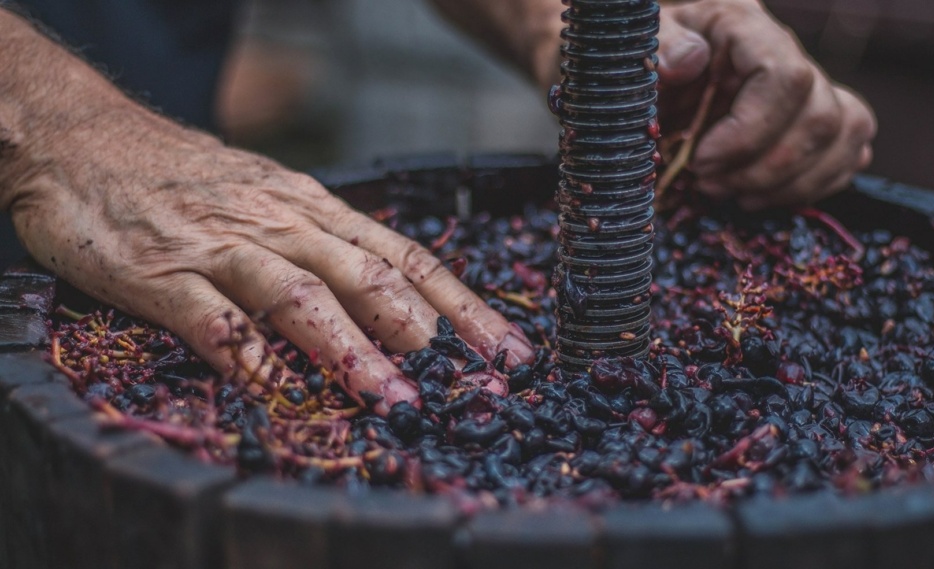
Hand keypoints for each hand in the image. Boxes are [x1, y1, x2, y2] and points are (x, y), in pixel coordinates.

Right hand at [7, 109, 530, 413]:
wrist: (83, 138)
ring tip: (389, 394)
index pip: (405, 257)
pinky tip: (270, 387)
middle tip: (464, 381)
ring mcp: (221, 247)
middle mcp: (281, 224)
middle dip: (421, 330)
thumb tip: (396, 300)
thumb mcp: (272, 198)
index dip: (461, 304)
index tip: (505, 350)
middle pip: (367, 275)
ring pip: (299, 295)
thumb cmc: (187, 177)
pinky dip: (243, 352)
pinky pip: (209, 317)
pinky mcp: (160, 273)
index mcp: (314, 210)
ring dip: (348, 347)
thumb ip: (325, 246)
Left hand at [656, 0, 876, 208]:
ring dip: (789, 183)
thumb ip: (660, 46)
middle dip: (764, 169)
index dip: (749, 132)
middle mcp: (786, 52)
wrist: (648, 76)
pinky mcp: (815, 119)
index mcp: (743, 27)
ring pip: (844, 135)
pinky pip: (850, 151)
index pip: (785, 78)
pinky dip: (812, 185)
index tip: (702, 161)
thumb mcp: (636, 47)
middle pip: (820, 117)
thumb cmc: (642, 62)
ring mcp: (808, 85)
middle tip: (708, 183)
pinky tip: (761, 195)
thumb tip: (690, 60)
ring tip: (731, 193)